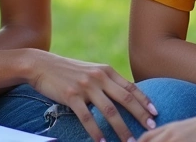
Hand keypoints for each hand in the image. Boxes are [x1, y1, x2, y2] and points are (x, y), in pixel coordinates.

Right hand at [26, 51, 157, 141]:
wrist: (40, 64)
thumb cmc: (66, 70)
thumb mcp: (90, 70)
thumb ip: (105, 80)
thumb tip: (123, 95)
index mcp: (105, 70)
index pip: (130, 87)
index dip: (144, 101)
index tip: (155, 113)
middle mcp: (98, 77)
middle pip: (125, 99)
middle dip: (140, 116)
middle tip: (151, 129)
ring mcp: (85, 86)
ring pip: (109, 111)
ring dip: (121, 129)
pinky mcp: (71, 96)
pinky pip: (87, 118)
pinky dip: (96, 132)